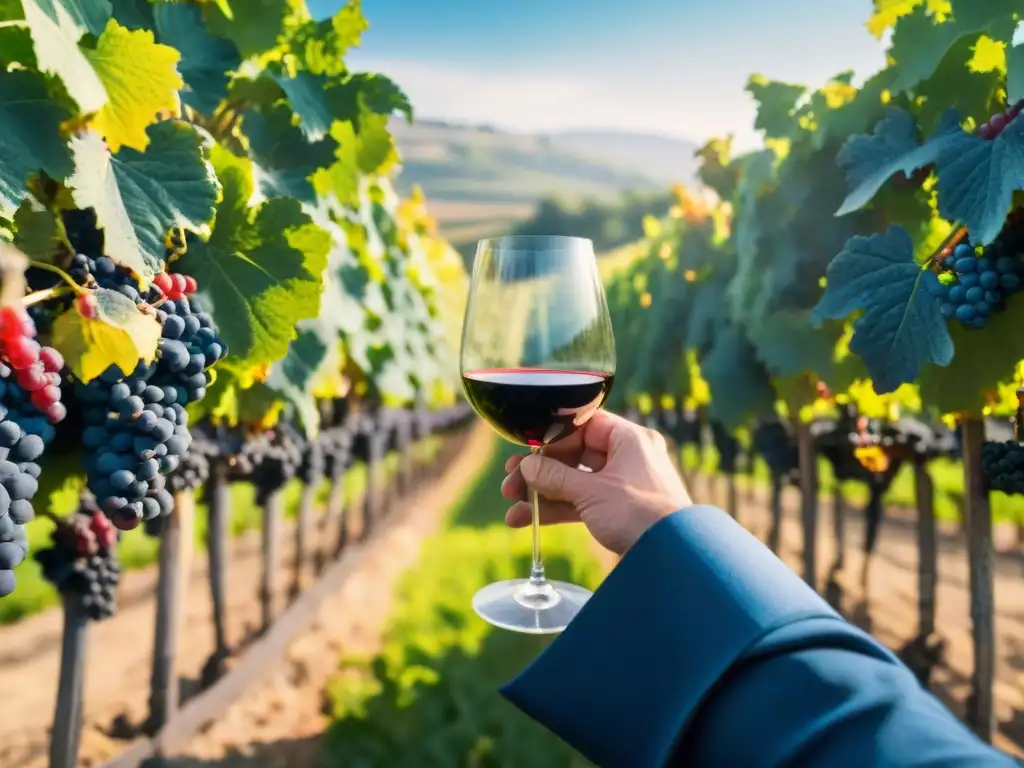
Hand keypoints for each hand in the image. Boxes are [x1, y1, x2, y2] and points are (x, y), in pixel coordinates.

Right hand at [501, 410, 690, 554]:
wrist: (672, 559)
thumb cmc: (640, 515)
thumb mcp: (592, 493)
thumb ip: (555, 477)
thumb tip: (526, 466)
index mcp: (630, 440)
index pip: (584, 426)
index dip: (553, 436)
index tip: (527, 449)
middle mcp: (627, 458)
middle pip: (574, 455)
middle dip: (539, 471)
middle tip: (510, 482)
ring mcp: (622, 485)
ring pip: (574, 482)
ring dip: (543, 494)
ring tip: (513, 505)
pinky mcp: (617, 511)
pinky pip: (581, 503)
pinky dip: (557, 510)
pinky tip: (526, 520)